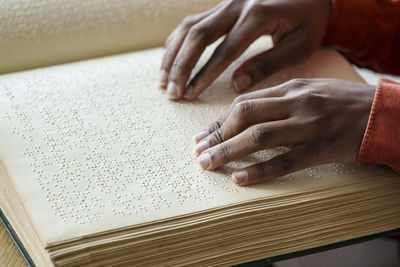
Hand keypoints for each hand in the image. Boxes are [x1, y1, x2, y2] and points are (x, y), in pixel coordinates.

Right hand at [160, 0, 330, 99]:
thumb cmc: (309, 19)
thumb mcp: (299, 45)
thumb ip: (267, 64)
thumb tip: (235, 85)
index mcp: (258, 16)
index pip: (225, 50)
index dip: (204, 74)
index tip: (190, 94)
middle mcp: (237, 5)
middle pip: (198, 35)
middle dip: (180, 66)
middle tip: (172, 93)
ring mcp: (226, 3)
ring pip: (189, 27)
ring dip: (173, 55)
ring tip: (164, 82)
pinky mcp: (222, 5)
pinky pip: (192, 22)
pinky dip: (177, 42)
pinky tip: (170, 61)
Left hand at [193, 79, 375, 184]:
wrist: (383, 113)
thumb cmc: (342, 102)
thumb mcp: (309, 90)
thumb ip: (279, 99)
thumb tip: (245, 114)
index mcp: (291, 88)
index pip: (244, 103)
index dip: (219, 121)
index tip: (202, 135)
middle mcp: (296, 104)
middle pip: (245, 115)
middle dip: (216, 134)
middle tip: (199, 151)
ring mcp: (308, 127)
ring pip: (259, 137)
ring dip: (229, 151)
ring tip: (208, 164)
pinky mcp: (320, 150)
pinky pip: (285, 162)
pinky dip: (260, 170)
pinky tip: (240, 178)